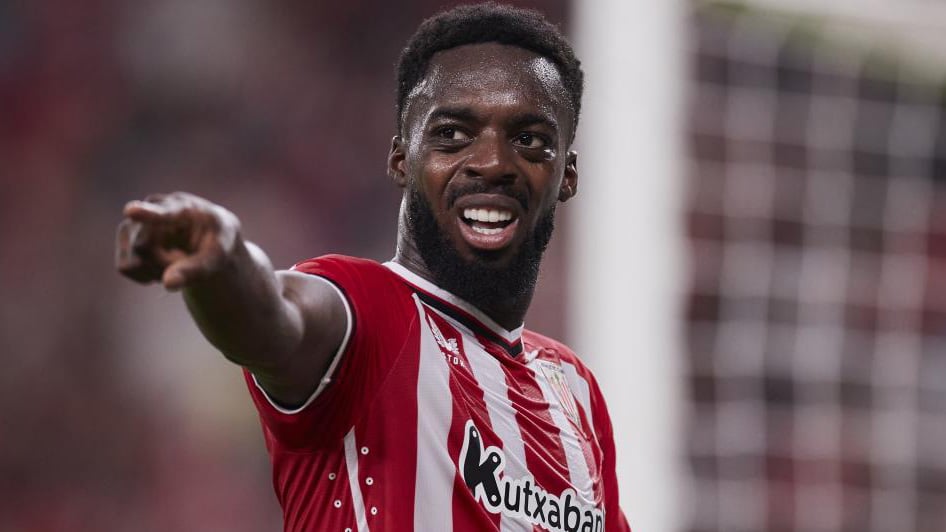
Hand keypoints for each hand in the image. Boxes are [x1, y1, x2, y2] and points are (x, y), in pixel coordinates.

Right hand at [116, 192, 240, 290]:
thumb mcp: (216, 257)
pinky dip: (143, 274)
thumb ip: (195, 270)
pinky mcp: (125, 236)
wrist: (208, 237)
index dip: (146, 213)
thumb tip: (168, 283)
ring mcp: (137, 219)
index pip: (165, 211)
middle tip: (185, 259)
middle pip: (144, 248)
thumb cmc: (215, 242)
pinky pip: (125, 267)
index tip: (131, 211)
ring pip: (133, 261)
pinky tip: (160, 265)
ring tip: (174, 260)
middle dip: (164, 263)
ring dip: (155, 270)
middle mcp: (154, 206)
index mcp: (184, 207)